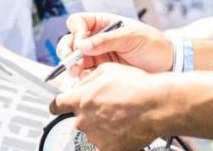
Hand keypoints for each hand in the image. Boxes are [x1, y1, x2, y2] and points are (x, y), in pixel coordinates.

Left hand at [49, 63, 164, 150]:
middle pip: (78, 119)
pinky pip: (105, 143)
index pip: (57, 105)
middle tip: (107, 106)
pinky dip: (112, 138)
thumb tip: (80, 85)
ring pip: (92, 131)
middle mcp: (84, 120)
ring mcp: (95, 137)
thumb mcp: (106, 70)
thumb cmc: (134, 86)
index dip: (58, 105)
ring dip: (101, 125)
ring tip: (120, 115)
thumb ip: (87, 79)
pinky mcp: (108, 149)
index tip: (59, 106)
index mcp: (80, 100)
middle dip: (89, 113)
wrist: (155, 106)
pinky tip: (123, 127)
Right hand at [56, 13, 172, 76]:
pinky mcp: (102, 72)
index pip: (78, 22)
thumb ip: (107, 40)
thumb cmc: (153, 44)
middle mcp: (97, 39)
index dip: (76, 31)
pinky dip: (81, 79)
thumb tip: (82, 45)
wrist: (168, 65)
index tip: (81, 43)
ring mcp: (98, 56)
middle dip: (67, 51)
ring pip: (74, 59)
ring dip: (72, 66)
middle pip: (70, 41)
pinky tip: (86, 82)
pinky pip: (84, 75)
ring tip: (77, 74)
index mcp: (103, 24)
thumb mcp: (131, 37)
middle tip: (73, 64)